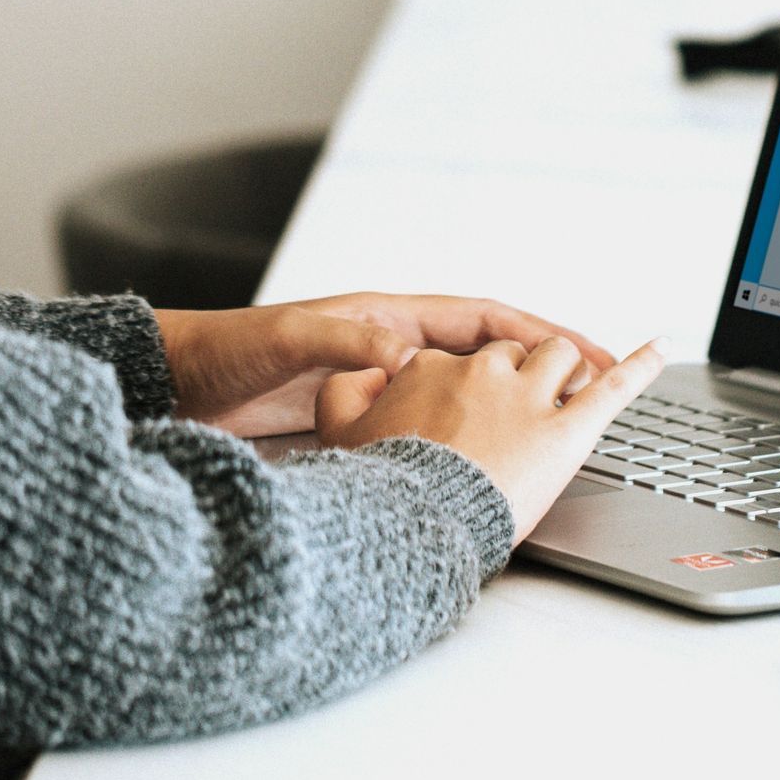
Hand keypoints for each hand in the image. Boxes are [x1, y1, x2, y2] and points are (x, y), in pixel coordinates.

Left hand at [154, 293, 617, 437]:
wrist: (177, 383)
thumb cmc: (227, 351)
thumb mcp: (290, 341)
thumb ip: (346, 343)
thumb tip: (404, 353)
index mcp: (390, 319)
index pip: (487, 320)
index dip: (541, 334)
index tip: (589, 352)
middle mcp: (396, 347)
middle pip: (492, 355)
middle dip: (547, 370)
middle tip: (602, 391)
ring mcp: (385, 384)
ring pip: (471, 392)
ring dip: (517, 405)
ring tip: (565, 428)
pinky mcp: (367, 420)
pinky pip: (438, 423)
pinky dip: (473, 436)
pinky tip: (493, 461)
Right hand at [315, 334, 670, 541]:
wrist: (409, 528)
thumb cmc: (379, 488)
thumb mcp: (340, 431)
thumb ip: (347, 393)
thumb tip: (368, 373)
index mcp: (432, 368)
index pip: (461, 361)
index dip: (468, 390)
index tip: (462, 417)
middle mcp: (483, 373)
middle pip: (514, 355)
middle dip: (520, 377)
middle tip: (515, 416)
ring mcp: (528, 399)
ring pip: (559, 357)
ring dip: (564, 372)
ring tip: (565, 395)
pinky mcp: (567, 431)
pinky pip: (612, 388)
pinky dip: (641, 366)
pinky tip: (661, 349)